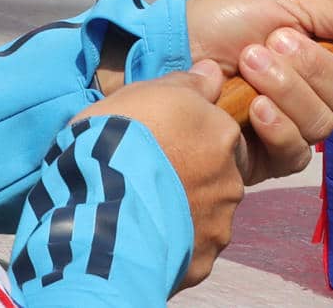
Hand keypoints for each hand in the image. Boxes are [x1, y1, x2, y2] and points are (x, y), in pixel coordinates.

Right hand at [74, 62, 243, 289]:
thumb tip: (212, 72)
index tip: (165, 145)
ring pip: (207, 215)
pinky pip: (192, 250)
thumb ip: (185, 83)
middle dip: (193, 178)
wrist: (101, 206)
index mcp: (222, 135)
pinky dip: (174, 245)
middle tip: (152, 179)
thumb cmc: (120, 139)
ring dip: (184, 212)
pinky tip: (143, 237)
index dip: (192, 139)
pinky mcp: (201, 261)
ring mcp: (218, 224)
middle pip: (218, 176)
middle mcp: (231, 181)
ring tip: (143, 211)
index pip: (221, 134)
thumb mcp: (145, 93)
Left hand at [185, 0, 332, 181]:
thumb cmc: (227, 21)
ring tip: (249, 63)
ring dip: (287, 88)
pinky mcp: (269, 158)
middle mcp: (322, 98)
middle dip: (317, 68)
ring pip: (325, 124)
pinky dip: (277, 125)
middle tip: (276, 42)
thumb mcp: (286, 4)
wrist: (172, 48)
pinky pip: (296, 153)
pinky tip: (252, 107)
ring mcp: (297, 130)